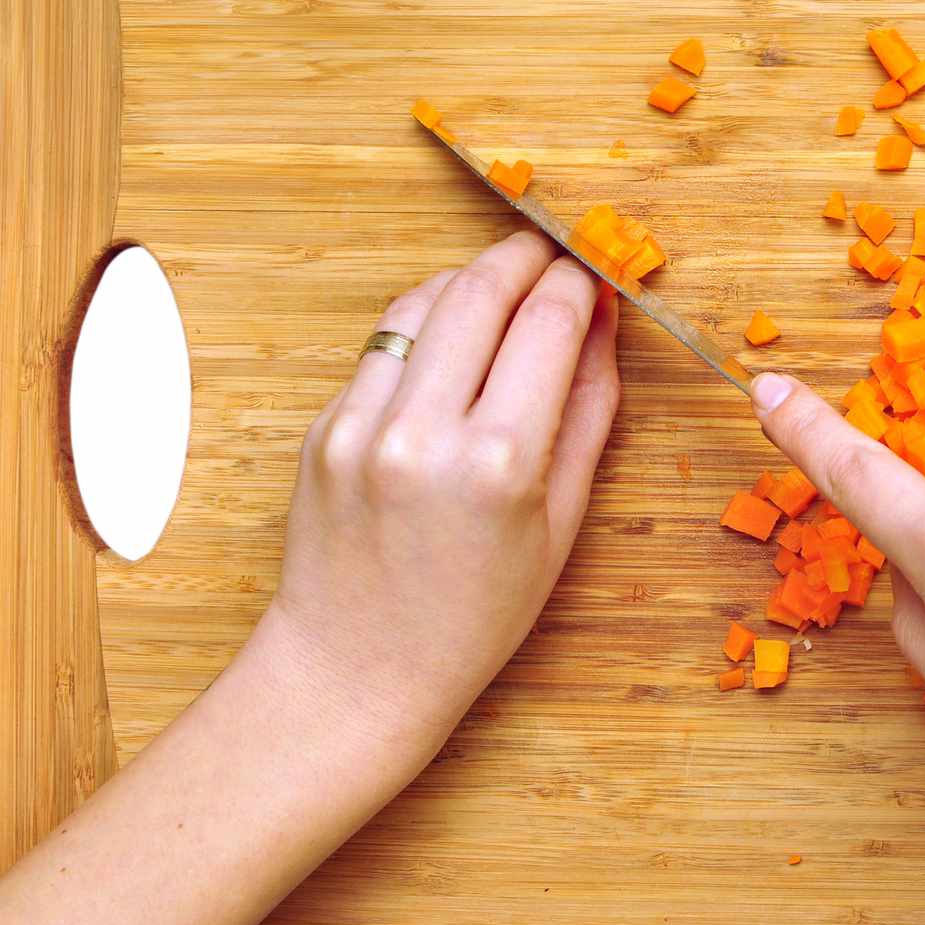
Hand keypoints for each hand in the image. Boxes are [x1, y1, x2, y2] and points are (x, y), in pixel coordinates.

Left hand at [259, 231, 619, 741]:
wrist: (357, 669)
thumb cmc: (473, 617)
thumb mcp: (561, 525)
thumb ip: (587, 413)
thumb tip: (601, 325)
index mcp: (498, 463)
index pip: (549, 323)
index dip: (580, 283)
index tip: (595, 272)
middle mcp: (423, 431)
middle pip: (481, 289)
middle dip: (526, 257)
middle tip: (553, 255)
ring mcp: (361, 424)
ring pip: (423, 302)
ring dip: (471, 280)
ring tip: (505, 291)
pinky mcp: (323, 426)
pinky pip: (382, 346)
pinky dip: (425, 326)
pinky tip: (451, 344)